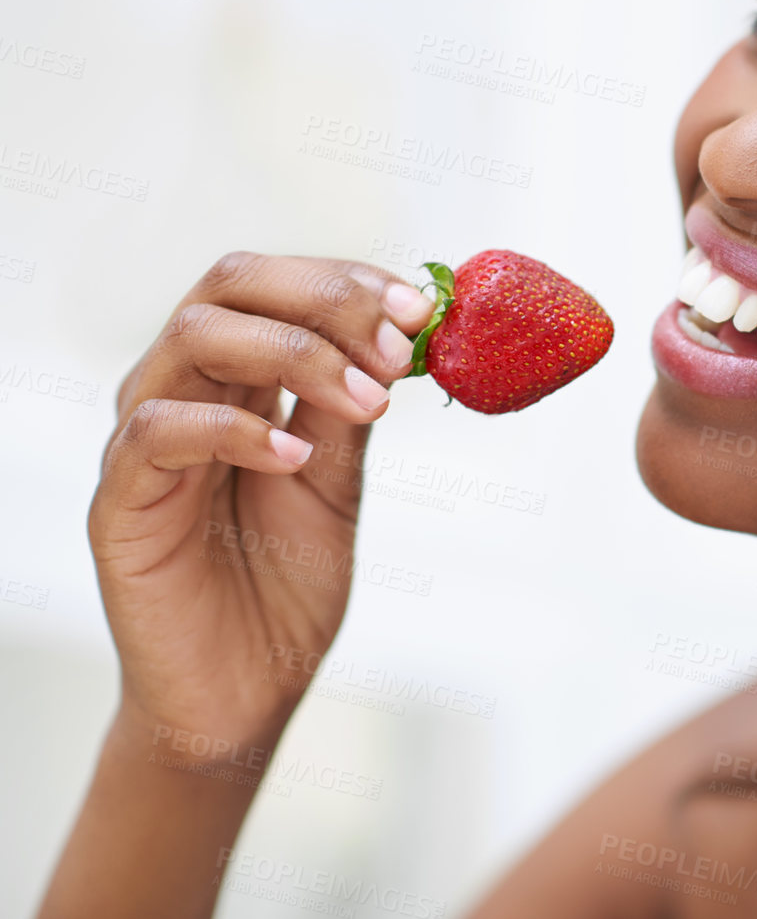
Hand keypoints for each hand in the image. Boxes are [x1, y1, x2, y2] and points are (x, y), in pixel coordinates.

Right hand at [89, 252, 434, 752]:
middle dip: (325, 297)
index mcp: (238, 377)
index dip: (349, 280)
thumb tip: (405, 333)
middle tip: (397, 345)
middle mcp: (185, 391)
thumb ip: (352, 408)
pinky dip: (236, 430)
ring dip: (296, 353)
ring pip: (193, 337)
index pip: (277, 284)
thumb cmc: (286, 585)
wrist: (247, 691)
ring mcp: (145, 442)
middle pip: (230, 283)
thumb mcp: (339, 481)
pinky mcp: (119, 503)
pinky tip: (295, 456)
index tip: (423, 308)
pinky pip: (159, 432)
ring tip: (368, 402)